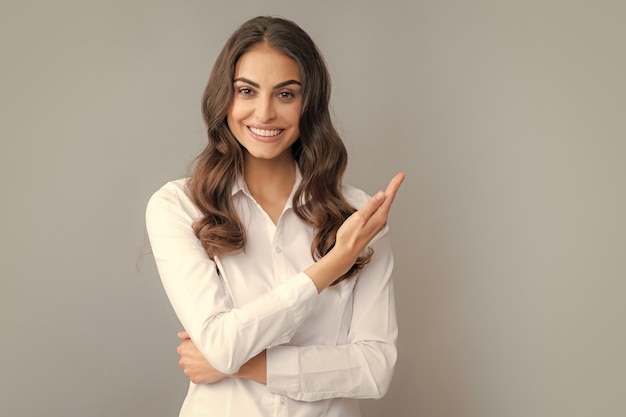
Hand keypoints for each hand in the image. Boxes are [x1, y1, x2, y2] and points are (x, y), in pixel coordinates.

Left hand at [176, 331, 227, 383]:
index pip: (183, 349)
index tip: (198, 350)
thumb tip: (180, 335)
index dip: (191, 349)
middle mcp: (184, 361)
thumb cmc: (215, 347)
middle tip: (203, 356)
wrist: (226, 359)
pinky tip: (207, 369)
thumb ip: (187, 334)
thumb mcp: (201, 335)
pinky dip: (200, 374)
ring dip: (196, 367)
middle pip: (186, 360)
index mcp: (183, 349)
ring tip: (206, 362)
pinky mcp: (195, 379)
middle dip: (193, 358)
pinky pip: (195, 377)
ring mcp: (189, 371)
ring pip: (190, 369)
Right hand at [305, 172, 404, 290]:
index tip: (401, 175)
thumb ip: (371, 205)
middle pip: (388, 200)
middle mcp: (381, 220)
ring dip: (388, 195)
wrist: (346, 252)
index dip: (395, 184)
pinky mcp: (373, 226)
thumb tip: (381, 195)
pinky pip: (379, 211)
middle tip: (399, 177)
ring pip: (384, 206)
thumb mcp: (359, 217)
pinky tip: (380, 201)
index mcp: (379, 216)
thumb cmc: (350, 236)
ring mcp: (378, 224)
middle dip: (393, 187)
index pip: (389, 196)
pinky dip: (381, 203)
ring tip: (392, 185)